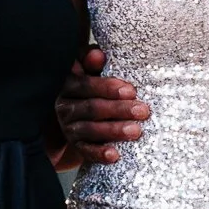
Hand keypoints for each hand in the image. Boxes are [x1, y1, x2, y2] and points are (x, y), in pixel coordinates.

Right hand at [53, 47, 147, 166]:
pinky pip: (85, 151)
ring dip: (114, 130)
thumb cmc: (90, 90)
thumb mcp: (90, 73)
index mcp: (69, 84)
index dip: (107, 87)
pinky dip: (99, 153)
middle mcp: (65, 105)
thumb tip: (98, 54)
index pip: (85, 84)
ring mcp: (68, 127)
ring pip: (90, 129)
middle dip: (118, 109)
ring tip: (136, 131)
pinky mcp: (74, 146)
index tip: (131, 91)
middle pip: (92, 107)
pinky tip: (114, 155)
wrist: (74, 121)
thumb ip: (92, 62)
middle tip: (143, 111)